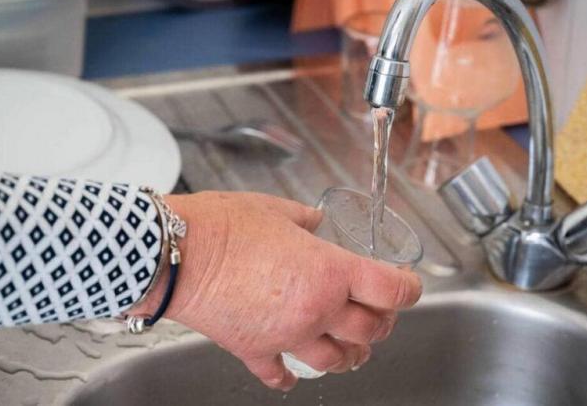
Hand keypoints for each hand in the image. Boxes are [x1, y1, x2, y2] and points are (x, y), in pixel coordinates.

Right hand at [133, 191, 421, 390]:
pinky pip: (280, 375)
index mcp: (329, 271)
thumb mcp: (275, 209)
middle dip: (382, 321)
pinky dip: (290, 377)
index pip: (391, 290)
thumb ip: (305, 219)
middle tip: (378, 311)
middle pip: (371, 330)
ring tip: (349, 346)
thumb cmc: (223, 225)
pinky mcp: (255, 350)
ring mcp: (286, 335)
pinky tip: (292, 372)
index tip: (409, 285)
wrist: (176, 253)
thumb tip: (315, 222)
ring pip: (337, 361)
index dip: (410, 288)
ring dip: (350, 354)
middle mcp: (316, 309)